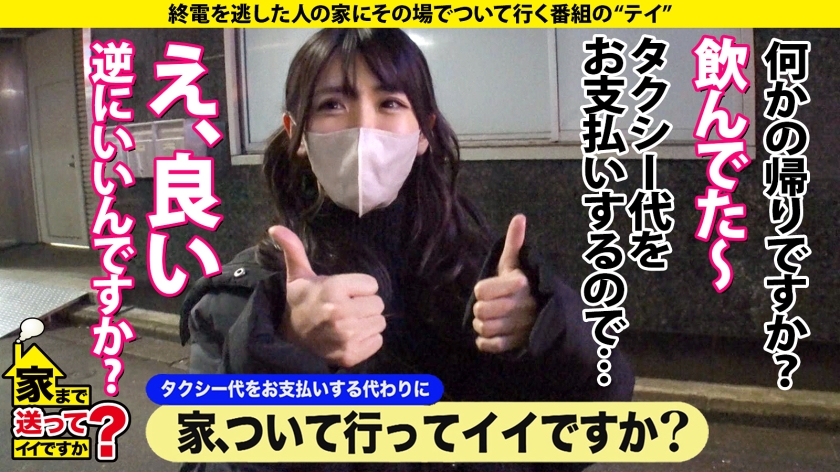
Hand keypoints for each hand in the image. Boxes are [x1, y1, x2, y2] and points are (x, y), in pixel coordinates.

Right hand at [269, 225, 385, 367]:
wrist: (290, 340)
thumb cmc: (301, 303)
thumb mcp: (298, 276)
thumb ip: (294, 249)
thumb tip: (276, 227)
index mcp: (333, 289)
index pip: (373, 285)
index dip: (360, 288)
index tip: (343, 293)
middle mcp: (341, 313)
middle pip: (378, 304)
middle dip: (364, 305)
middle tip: (346, 308)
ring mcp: (347, 336)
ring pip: (379, 323)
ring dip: (367, 322)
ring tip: (347, 322)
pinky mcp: (351, 355)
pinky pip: (377, 341)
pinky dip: (367, 340)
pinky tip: (349, 337)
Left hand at [472, 214, 537, 353]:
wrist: (544, 312)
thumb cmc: (522, 285)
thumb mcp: (516, 264)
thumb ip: (515, 242)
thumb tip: (519, 217)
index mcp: (519, 284)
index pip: (480, 290)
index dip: (481, 290)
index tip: (489, 289)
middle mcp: (522, 306)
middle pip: (480, 311)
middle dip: (479, 309)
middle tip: (488, 305)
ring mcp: (521, 327)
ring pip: (483, 329)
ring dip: (481, 325)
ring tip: (489, 319)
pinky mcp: (518, 344)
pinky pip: (490, 346)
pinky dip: (485, 342)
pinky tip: (490, 334)